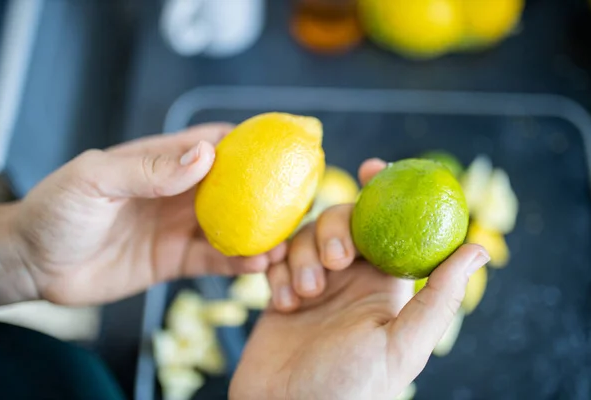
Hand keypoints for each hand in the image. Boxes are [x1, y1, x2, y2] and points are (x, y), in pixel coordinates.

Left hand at [0, 124, 284, 305]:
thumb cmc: (57, 209)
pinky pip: (214, 260)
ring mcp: (179, 227)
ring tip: (283, 244)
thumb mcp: (97, 179)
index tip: (285, 146)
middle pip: (234, 188)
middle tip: (298, 203)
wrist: (35, 264)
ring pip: (232, 227)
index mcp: (162, 162)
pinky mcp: (175, 260)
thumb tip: (206, 155)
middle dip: (267, 194)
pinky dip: (238, 263)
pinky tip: (256, 266)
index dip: (251, 142)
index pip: (215, 144)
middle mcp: (178, 192)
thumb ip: (149, 169)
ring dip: (259, 234)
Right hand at [230, 159, 488, 399]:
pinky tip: (282, 302)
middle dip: (334, 230)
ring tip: (303, 296)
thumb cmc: (348, 389)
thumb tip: (478, 248)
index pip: (390, 224)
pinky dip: (277, 272)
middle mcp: (351, 279)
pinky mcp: (283, 292)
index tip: (373, 167)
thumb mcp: (401, 345)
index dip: (383, 190)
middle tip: (334, 261)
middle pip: (343, 222)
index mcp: (385, 284)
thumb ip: (438, 297)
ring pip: (306, 237)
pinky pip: (277, 260)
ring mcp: (315, 285)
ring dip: (302, 258)